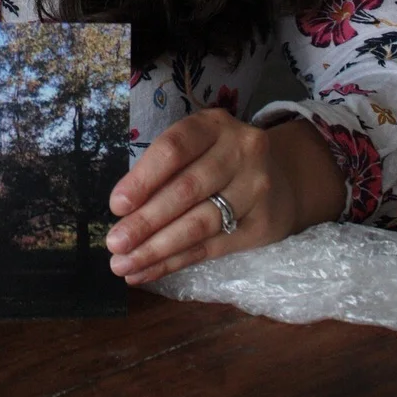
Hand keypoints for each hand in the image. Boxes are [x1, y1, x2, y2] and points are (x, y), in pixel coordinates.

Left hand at [105, 110, 345, 284]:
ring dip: (157, 249)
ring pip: (199, 224)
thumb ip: (163, 170)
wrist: (281, 176)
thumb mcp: (195, 146)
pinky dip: (175, 262)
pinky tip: (148, 271)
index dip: (143, 179)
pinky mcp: (262, 225)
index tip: (116, 205)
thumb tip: (122, 211)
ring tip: (125, 265)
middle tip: (115, 244)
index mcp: (214, 125)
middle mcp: (241, 152)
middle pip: (186, 190)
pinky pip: (211, 248)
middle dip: (146, 221)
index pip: (174, 149)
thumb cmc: (218, 158)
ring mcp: (256, 189)